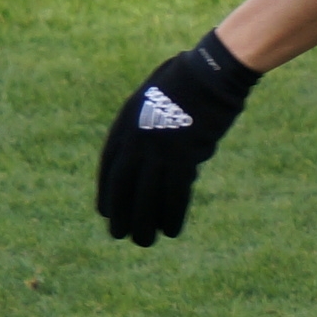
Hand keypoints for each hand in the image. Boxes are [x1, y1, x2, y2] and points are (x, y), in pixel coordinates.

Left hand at [95, 31, 259, 243]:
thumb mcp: (154, 100)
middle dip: (120, 213)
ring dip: (145, 222)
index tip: (105, 212)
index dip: (107, 192)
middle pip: (123, 185)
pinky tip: (172, 231)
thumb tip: (152, 159)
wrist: (211, 74)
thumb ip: (147, 129)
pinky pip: (175, 193)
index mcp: (126, 123)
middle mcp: (137, 139)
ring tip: (144, 242)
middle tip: (119, 235)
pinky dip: (172, 214)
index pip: (110, 166)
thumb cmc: (187, 82)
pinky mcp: (184, 156)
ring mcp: (159, 149)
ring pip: (147, 195)